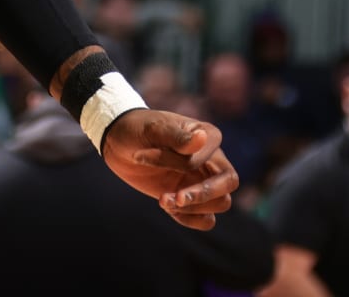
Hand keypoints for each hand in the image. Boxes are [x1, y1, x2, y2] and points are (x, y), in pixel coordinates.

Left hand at [100, 109, 238, 229]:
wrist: (119, 141)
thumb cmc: (137, 129)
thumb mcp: (152, 129)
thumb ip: (177, 137)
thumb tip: (202, 139)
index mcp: (207, 136)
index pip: (211, 158)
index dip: (183, 164)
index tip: (144, 157)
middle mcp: (211, 159)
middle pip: (229, 184)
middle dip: (203, 195)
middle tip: (176, 198)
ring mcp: (202, 180)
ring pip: (220, 203)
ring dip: (193, 208)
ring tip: (163, 201)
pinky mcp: (191, 198)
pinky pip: (206, 219)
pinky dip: (190, 220)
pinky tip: (168, 208)